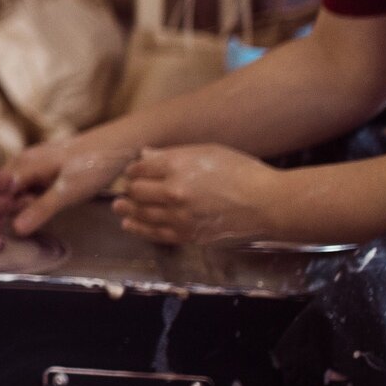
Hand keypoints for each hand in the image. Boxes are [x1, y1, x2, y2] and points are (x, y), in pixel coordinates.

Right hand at [9, 139, 131, 235]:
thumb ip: (40, 210)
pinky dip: (34, 196)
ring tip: (43, 212)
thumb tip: (14, 230)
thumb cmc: (93, 165)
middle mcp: (23, 159)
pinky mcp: (46, 163)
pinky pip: (30, 183)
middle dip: (12, 207)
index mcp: (23, 164)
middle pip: (4, 189)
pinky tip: (49, 203)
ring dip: (24, 203)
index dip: (2, 211)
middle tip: (35, 219)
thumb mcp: (67, 193)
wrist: (120, 144)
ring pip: (17, 187)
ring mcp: (34, 160)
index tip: (17, 225)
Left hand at [112, 145, 279, 246]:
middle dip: (129, 189)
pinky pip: (155, 233)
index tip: (133, 172)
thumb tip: (144, 155)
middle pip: (136, 191)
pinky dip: (138, 228)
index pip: (140, 168)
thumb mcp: (208, 151)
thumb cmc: (242, 172)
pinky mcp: (187, 235)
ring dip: (127, 209)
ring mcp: (179, 215)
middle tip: (126, 189)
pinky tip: (129, 225)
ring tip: (119, 206)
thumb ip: (173, 154)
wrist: (267, 204)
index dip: (133, 170)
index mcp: (178, 165)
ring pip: (141, 213)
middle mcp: (174, 191)